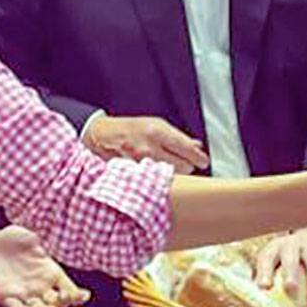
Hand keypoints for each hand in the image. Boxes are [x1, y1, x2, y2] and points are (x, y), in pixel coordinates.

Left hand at [0, 225, 90, 306]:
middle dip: (63, 304)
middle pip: (58, 303)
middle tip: (63, 297)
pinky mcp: (8, 298)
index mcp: (51, 272)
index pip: (70, 289)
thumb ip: (39, 241)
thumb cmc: (10, 238)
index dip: (78, 296)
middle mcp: (40, 286)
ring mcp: (25, 294)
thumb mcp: (28, 236)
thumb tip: (49, 243)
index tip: (83, 295)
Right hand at [83, 114, 208, 173]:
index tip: (203, 161)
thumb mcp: (157, 125)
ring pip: (172, 176)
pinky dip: (160, 178)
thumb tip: (197, 146)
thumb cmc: (133, 128)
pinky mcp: (134, 175)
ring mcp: (141, 163)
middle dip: (187, 165)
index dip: (199, 158)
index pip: (187, 150)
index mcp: (158, 132)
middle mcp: (150, 148)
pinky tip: (156, 171)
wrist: (103, 135)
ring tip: (167, 164)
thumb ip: (179, 137)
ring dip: (174, 172)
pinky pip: (157, 181)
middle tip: (183, 161)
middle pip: (184, 167)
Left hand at [256, 226, 306, 306]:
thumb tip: (261, 303)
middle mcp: (293, 244)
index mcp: (276, 248)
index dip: (264, 271)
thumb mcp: (277, 260)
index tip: (264, 286)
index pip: (267, 257)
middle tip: (291, 289)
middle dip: (291, 273)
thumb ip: (268, 277)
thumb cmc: (290, 257)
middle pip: (292, 257)